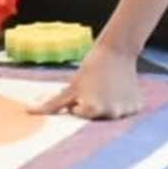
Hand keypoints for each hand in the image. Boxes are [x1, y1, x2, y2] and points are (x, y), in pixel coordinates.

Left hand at [38, 37, 154, 119]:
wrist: (116, 51)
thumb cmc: (89, 69)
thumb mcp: (71, 88)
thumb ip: (51, 105)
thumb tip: (29, 112)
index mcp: (92, 110)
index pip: (80, 115)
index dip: (79, 103)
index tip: (85, 90)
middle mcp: (111, 114)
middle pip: (97, 117)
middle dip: (94, 105)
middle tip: (97, 88)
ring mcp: (126, 111)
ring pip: (112, 114)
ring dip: (109, 104)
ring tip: (109, 87)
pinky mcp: (138, 106)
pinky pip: (127, 110)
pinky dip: (123, 102)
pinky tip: (120, 89)